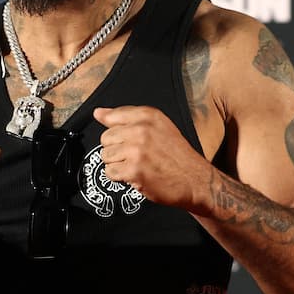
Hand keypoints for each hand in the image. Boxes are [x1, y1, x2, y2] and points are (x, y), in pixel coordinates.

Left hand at [92, 105, 212, 211]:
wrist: (196, 180)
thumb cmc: (176, 155)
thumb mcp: (158, 126)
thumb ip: (126, 117)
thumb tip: (98, 113)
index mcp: (148, 115)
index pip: (111, 116)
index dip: (117, 131)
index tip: (126, 139)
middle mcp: (141, 130)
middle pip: (106, 138)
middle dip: (117, 149)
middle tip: (135, 156)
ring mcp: (136, 150)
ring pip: (105, 156)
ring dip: (118, 164)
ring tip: (137, 165)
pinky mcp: (134, 170)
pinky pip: (110, 172)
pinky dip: (120, 177)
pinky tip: (136, 175)